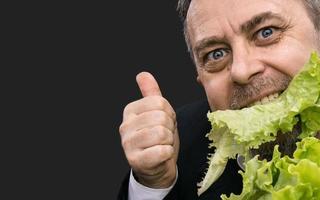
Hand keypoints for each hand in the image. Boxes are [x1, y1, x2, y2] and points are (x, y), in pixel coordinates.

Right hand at [119, 72, 178, 187]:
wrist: (156, 167)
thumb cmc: (157, 138)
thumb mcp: (156, 113)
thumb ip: (151, 94)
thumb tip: (143, 74)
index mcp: (130, 110)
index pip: (160, 102)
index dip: (169, 113)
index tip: (164, 122)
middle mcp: (125, 125)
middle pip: (161, 117)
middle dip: (169, 128)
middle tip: (164, 136)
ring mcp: (128, 144)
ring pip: (162, 134)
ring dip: (168, 141)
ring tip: (161, 145)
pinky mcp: (135, 160)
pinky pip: (162, 151)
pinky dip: (168, 154)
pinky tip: (160, 155)